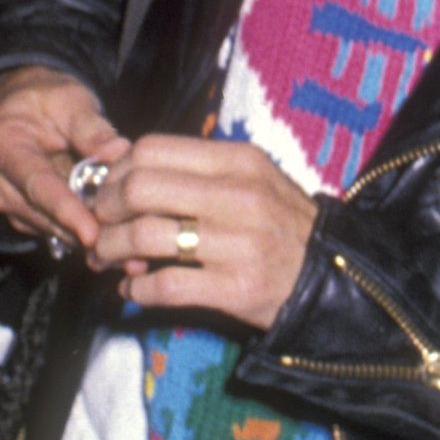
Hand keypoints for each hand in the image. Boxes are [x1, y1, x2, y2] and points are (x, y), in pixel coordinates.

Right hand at [0, 67, 125, 251]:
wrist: (21, 107)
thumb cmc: (47, 99)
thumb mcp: (70, 100)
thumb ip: (91, 127)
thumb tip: (119, 152)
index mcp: (6, 148)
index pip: (38, 185)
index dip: (66, 210)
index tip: (91, 234)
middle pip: (42, 214)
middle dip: (83, 234)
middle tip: (127, 251)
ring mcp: (7, 201)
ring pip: (48, 228)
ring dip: (84, 241)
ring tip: (128, 253)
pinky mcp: (21, 213)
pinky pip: (51, 230)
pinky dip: (80, 236)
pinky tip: (113, 244)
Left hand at [92, 134, 316, 323]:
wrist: (336, 274)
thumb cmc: (284, 225)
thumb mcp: (254, 180)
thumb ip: (198, 174)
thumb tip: (128, 179)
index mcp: (240, 161)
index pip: (152, 149)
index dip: (117, 170)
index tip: (110, 191)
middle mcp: (239, 195)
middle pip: (139, 188)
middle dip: (106, 209)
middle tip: (103, 227)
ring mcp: (238, 243)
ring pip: (144, 236)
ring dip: (112, 251)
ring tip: (110, 260)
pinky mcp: (235, 288)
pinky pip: (163, 286)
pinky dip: (136, 290)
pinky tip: (136, 290)